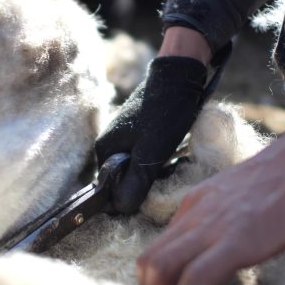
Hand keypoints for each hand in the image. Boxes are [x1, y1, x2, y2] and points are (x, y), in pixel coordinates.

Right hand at [95, 56, 208, 213]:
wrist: (180, 75)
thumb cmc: (164, 113)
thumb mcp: (151, 152)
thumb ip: (135, 182)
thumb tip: (121, 209)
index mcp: (104, 150)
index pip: (110, 190)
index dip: (130, 198)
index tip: (152, 194)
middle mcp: (109, 144)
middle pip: (124, 180)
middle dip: (144, 185)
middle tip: (167, 176)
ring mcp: (124, 137)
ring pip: (137, 169)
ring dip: (154, 173)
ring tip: (173, 164)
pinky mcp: (140, 132)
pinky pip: (145, 157)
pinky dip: (159, 160)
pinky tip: (174, 155)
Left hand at [136, 128, 284, 284]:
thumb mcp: (238, 197)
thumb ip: (220, 220)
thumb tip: (216, 248)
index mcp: (194, 206)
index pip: (157, 247)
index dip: (154, 280)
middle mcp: (194, 215)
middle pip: (148, 260)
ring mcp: (211, 227)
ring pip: (159, 267)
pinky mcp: (235, 242)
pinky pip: (195, 279)